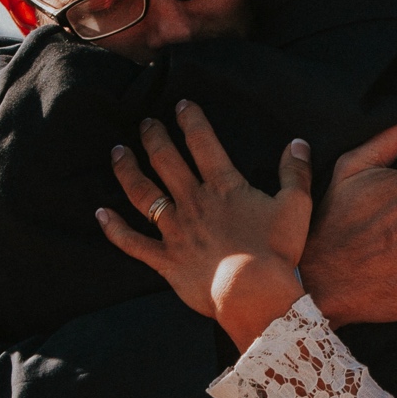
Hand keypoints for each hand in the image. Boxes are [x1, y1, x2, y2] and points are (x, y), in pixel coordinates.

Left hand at [96, 100, 310, 348]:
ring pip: (143, 193)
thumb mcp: (296, 207)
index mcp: (224, 187)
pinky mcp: (165, 259)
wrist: (253, 293)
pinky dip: (114, 229)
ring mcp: (175, 231)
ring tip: (117, 152)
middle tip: (146, 123)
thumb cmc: (277, 251)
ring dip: (127, 170)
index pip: (202, 143)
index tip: (180, 104)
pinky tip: (100, 214)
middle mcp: (193, 202)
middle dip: (154, 137)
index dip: (190, 120)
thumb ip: (295, 172)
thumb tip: (297, 142)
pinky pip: (133, 242)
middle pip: (166, 160)